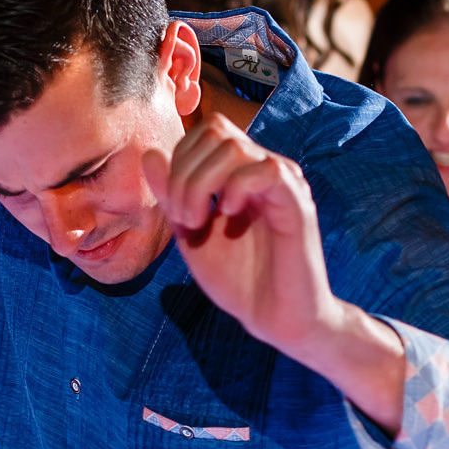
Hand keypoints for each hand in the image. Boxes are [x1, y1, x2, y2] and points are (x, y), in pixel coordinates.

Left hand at [143, 114, 337, 354]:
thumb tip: (149, 153)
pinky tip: (229, 217)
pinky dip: (236, 189)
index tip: (175, 212)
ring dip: (201, 185)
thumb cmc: (239, 281)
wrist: (274, 319)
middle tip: (184, 219)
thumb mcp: (191, 235)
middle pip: (216, 129)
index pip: (205, 132)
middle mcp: (264, 170)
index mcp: (241, 173)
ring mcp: (283, 184)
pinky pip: (267, 170)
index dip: (178, 162)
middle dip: (184, 173)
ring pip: (235, 147)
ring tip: (199, 223)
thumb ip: (171, 196)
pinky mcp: (298, 205)